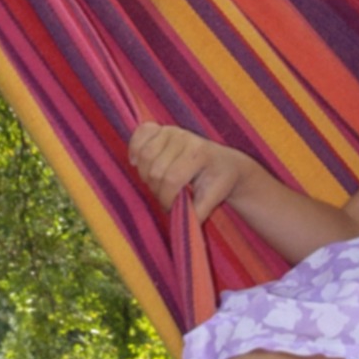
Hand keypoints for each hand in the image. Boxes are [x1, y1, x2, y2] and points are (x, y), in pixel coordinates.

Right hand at [129, 120, 253, 216]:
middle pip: (155, 170)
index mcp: (200, 154)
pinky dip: (134, 148)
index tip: (170, 208)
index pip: (172, 179)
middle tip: (165, 197)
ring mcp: (172, 131)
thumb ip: (197, 213)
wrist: (224, 162)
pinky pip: (139, 134)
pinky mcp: (161, 128)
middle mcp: (185, 138)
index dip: (166, 199)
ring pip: (145, 156)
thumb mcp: (213, 198)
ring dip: (145, 175)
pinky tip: (138, 162)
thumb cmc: (218, 181)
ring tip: (157, 183)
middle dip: (157, 190)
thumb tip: (183, 229)